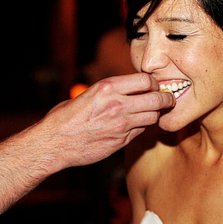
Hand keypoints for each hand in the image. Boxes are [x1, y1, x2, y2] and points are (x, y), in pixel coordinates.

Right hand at [40, 74, 173, 168]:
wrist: (55, 143)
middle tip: (167, 100)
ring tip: (152, 113)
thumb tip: (128, 88)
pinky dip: (143, 128)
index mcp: (107, 87)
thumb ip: (110, 91)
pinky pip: (141, 131)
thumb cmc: (66, 117)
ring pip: (153, 117)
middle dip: (166, 99)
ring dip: (155, 115)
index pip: (146, 80)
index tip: (154, 86)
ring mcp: (121, 124)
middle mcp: (117, 104)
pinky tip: (136, 125)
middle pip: (157, 98)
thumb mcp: (88, 94)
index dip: (154, 83)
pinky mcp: (121, 141)